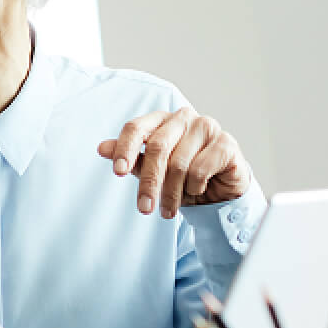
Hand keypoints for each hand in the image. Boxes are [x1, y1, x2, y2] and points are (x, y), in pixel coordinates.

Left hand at [98, 107, 249, 217]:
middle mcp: (183, 117)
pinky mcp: (226, 143)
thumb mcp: (151, 169)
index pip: (136, 128)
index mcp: (160, 120)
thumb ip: (130, 158)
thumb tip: (102, 148)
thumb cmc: (181, 176)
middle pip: (157, 148)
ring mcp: (207, 127)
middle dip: (149, 182)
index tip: (119, 172)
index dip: (125, 149)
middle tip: (144, 208)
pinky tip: (197, 190)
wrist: (218, 190)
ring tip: (169, 210)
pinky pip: (201, 169)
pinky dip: (194, 186)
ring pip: (179, 163)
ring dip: (172, 193)